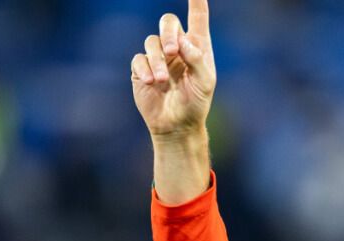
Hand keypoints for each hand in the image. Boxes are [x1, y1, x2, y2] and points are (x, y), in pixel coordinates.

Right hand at [131, 0, 215, 137]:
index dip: (196, 2)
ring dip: (157, 60)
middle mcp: (177, 48)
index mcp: (197, 47)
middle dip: (168, 33)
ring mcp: (158, 57)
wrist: (177, 125)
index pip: (197, 18)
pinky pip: (139, 59)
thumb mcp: (204, 83)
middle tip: (173, 51)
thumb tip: (181, 42)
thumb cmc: (196, 103)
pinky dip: (145, 69)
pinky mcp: (142, 69)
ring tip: (163, 80)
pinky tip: (153, 82)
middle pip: (168, 22)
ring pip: (151, 42)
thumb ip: (197, 59)